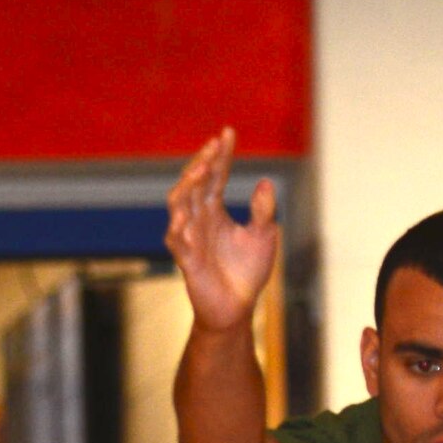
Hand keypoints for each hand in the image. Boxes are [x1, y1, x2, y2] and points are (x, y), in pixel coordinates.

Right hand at [165, 128, 278, 331]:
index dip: (221, 154)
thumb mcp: (263, 238)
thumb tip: (266, 182)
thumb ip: (264, 211)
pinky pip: (176, 240)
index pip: (215, 174)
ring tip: (201, 169)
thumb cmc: (247, 273)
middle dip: (203, 162)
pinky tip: (185, 215)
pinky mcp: (186, 260)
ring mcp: (189, 236)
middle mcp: (198, 217)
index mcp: (214, 209)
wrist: (237, 309)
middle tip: (215, 145)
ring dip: (187, 186)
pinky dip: (179, 227)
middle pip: (194, 182)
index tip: (228, 132)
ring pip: (179, 203)